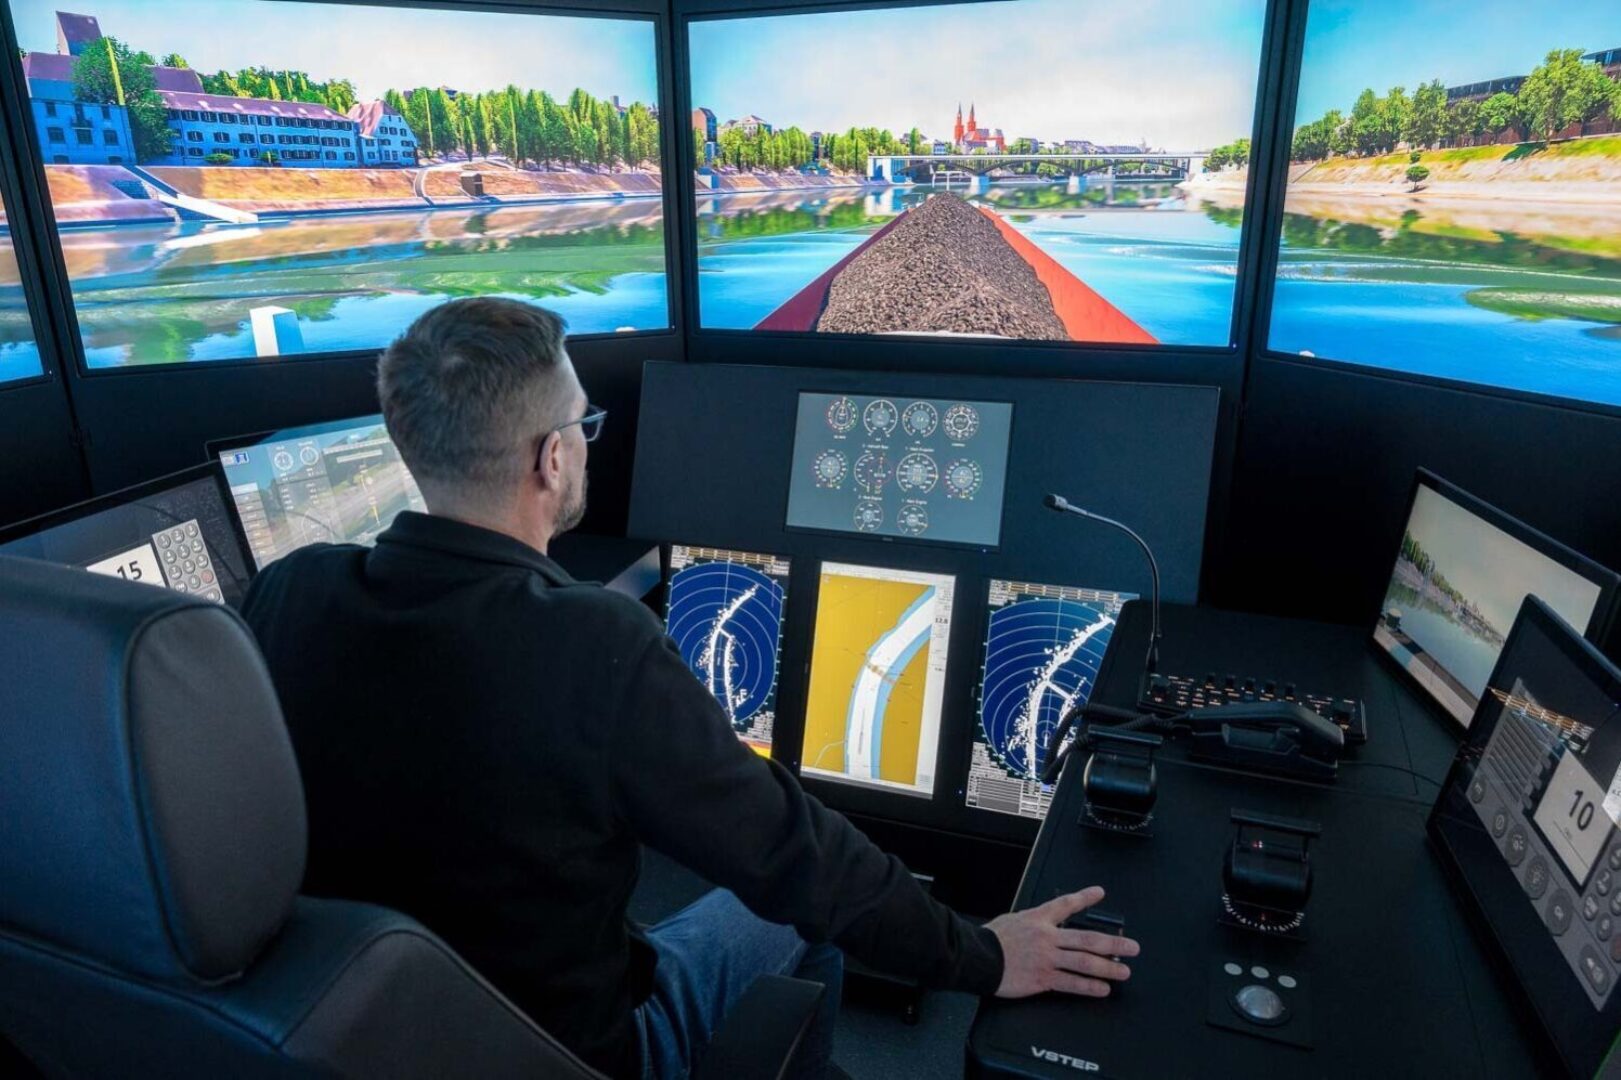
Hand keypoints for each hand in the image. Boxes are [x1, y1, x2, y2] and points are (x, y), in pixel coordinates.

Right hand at [985, 886, 1138, 998]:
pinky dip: (1089, 987)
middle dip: (1113, 943)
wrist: (976, 956)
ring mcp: (1047, 958)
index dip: (1084, 897)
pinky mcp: (1042, 978)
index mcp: (1038, 919)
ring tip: (1124, 972)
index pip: (1065, 904)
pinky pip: (1071, 983)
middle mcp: (1047, 937)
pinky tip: (1102, 989)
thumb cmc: (989, 940)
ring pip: (1085, 962)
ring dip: (1108, 967)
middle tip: (1132, 947)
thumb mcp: (1011, 920)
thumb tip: (1040, 925)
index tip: (1100, 893)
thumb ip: (1030, 923)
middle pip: (1087, 938)